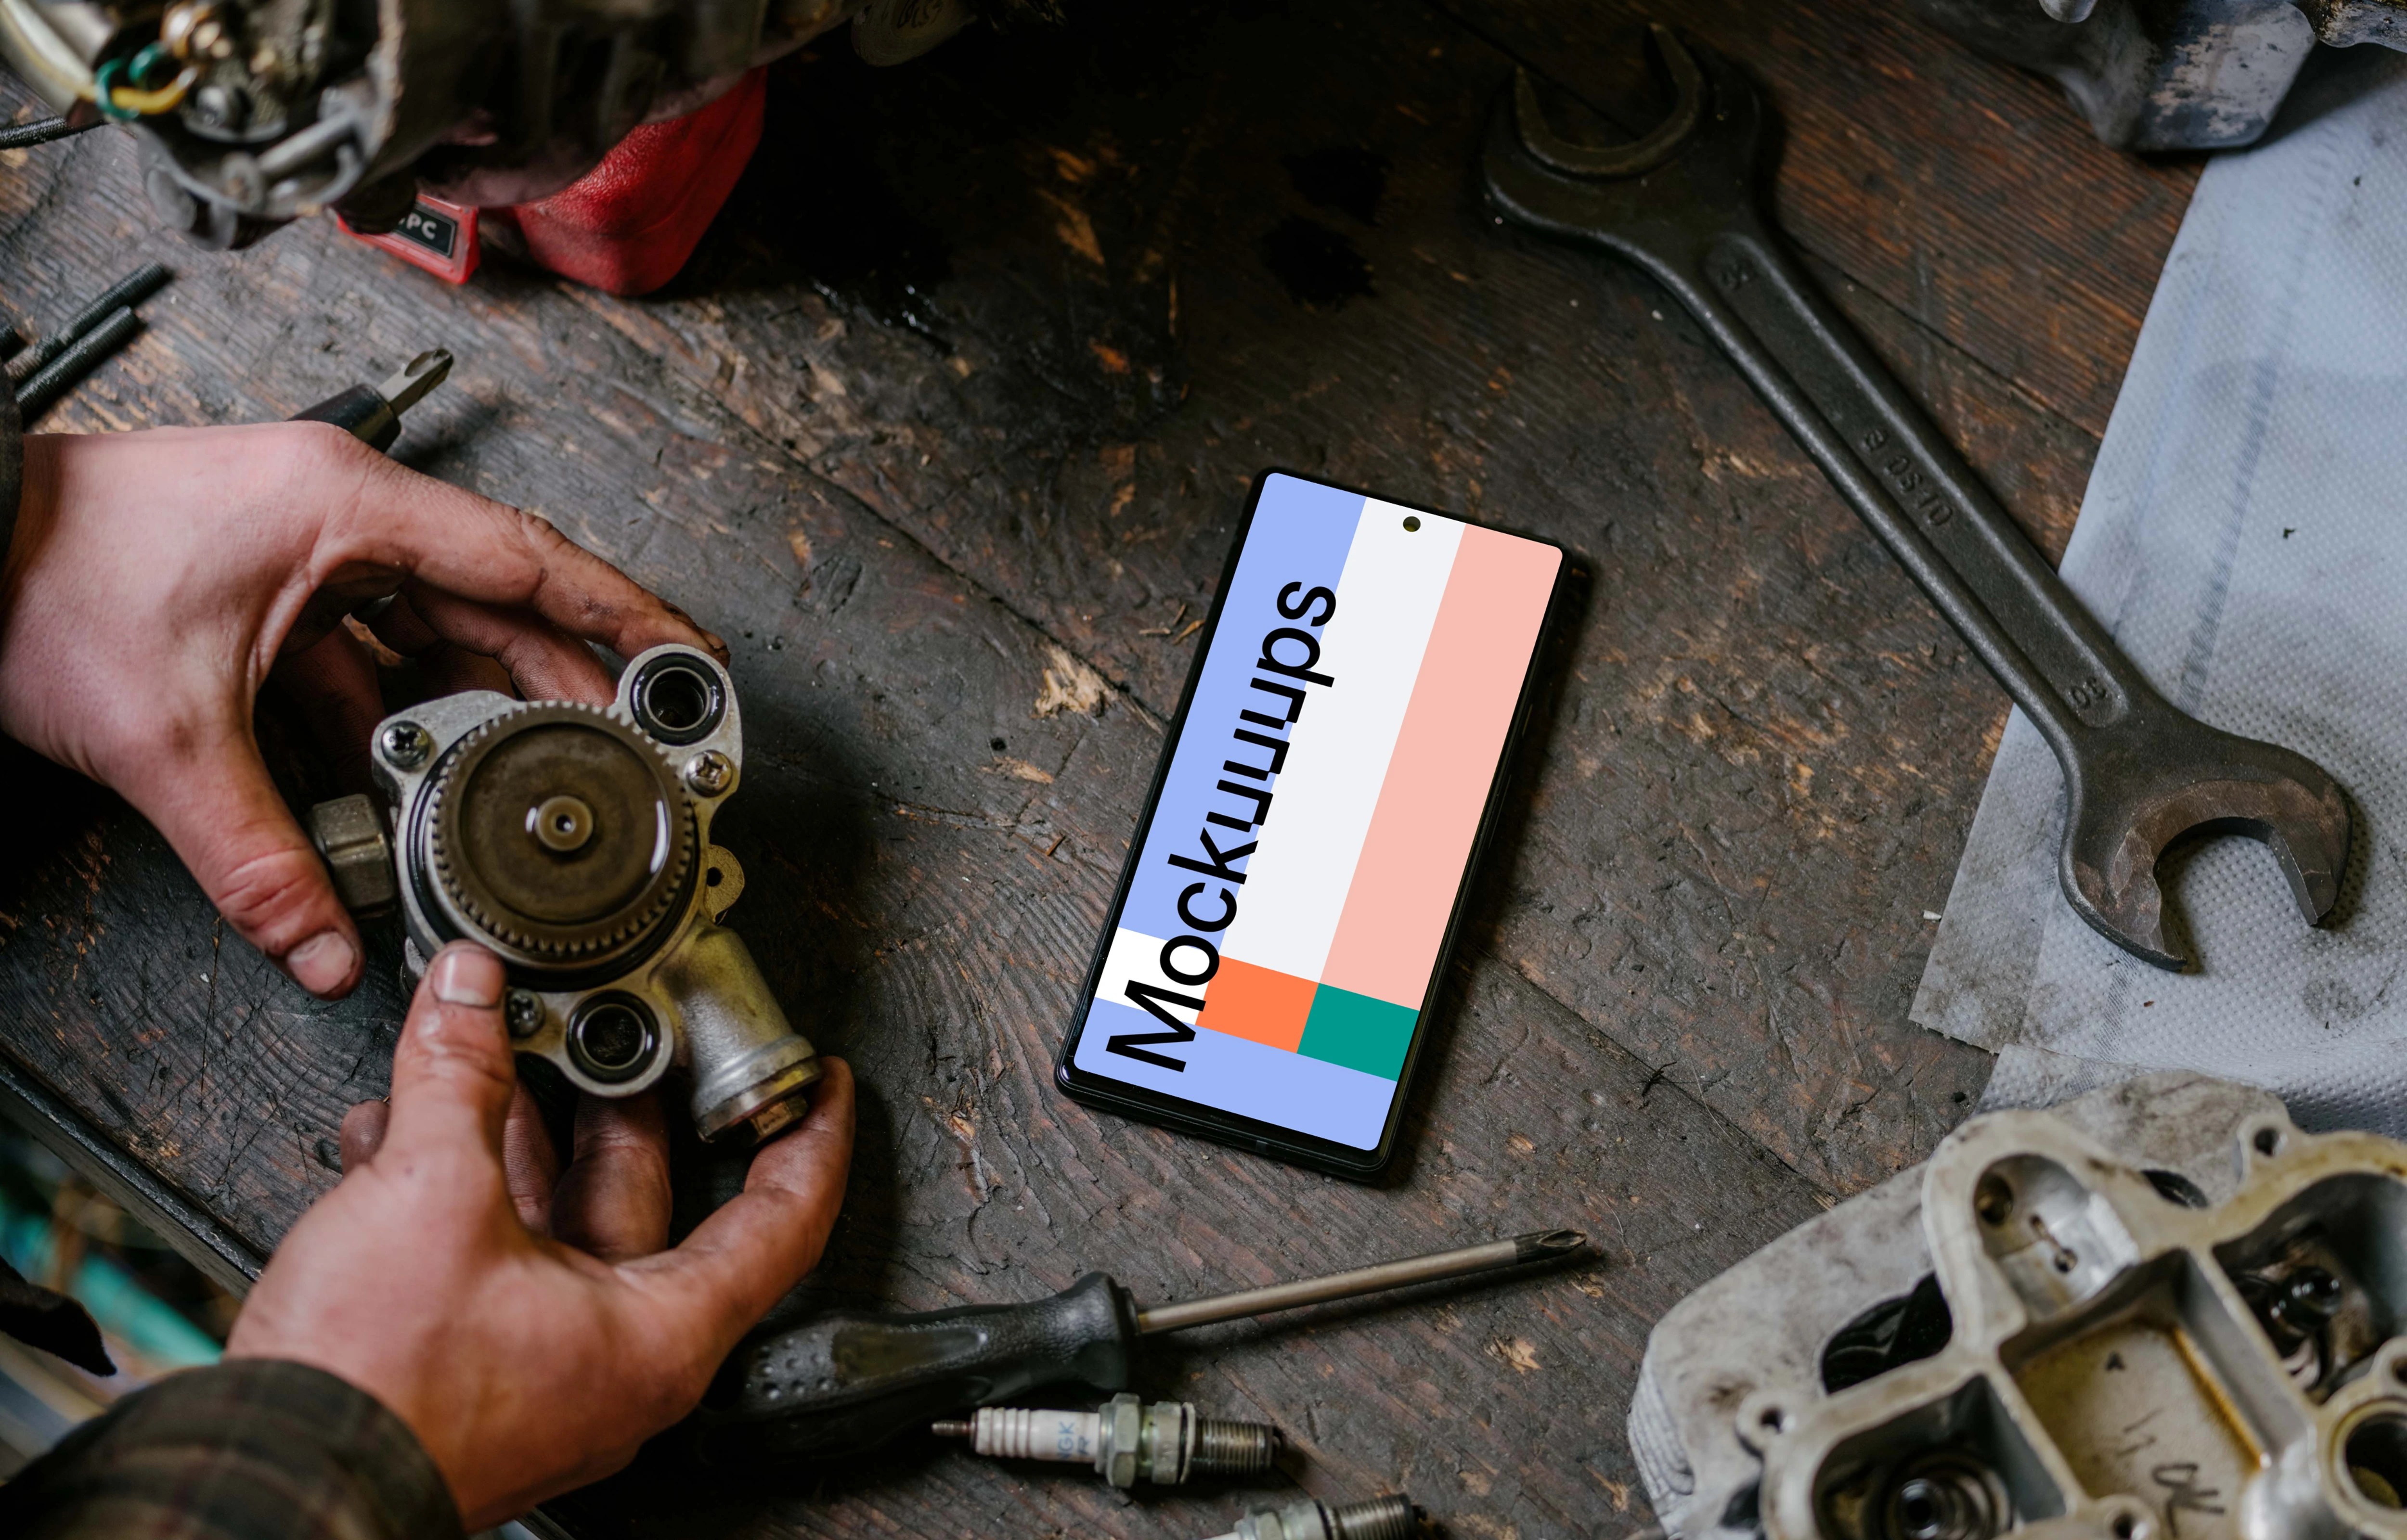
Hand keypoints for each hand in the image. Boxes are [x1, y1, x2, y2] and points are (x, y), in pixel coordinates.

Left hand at [0, 423, 724, 998]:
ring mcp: (306, 546)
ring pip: (431, 630)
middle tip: (621, 753)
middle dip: (562, 684)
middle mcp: (340, 516)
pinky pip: (364, 650)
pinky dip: (391, 713)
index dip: (623, 616)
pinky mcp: (271, 583)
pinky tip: (407, 777)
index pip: (529, 561)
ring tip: (526, 775)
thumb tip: (319, 944)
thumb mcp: (165, 733)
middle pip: (494, 604)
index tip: (687, 660)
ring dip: (473, 705)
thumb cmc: (39, 574)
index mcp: (346, 509)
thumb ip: (255, 853)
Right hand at [228, 942, 854, 1525]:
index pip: (781, 1220)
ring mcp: (543, 1365)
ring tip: (479, 1057)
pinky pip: (488, 1251)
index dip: (810, 1138)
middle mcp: (615, 1358)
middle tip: (599, 1025)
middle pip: (645, 1197)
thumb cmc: (371, 1396)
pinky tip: (401, 1126)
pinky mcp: (471, 1362)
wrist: (267, 1482)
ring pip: (554, 1218)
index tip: (821, 1081)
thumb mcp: (429, 1192)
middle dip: (608, 1100)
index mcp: (658, 1334)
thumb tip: (468, 993)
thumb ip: (458, 1077)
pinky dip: (453, 1182)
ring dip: (509, 1132)